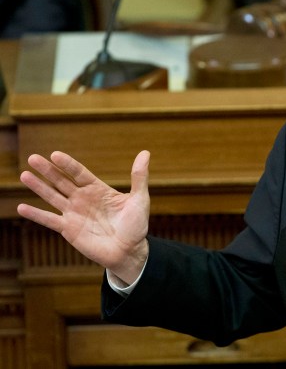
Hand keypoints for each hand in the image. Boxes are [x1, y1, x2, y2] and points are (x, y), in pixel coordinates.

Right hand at [17, 150, 151, 283]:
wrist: (129, 251)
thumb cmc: (136, 225)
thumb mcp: (140, 199)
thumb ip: (139, 177)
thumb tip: (145, 153)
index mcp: (98, 189)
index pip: (79, 173)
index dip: (68, 164)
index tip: (55, 154)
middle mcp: (83, 199)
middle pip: (62, 181)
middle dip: (48, 170)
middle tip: (32, 158)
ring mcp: (74, 213)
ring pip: (52, 197)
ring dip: (38, 187)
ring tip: (24, 175)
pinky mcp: (68, 229)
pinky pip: (49, 220)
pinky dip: (36, 214)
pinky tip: (21, 207)